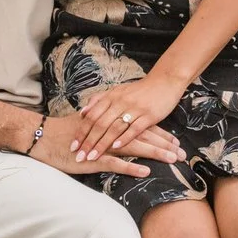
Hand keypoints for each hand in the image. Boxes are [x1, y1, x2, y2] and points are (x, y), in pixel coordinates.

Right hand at [33, 112, 183, 176]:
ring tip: (172, 160)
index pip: (140, 126)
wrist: (42, 136)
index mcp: (111, 122)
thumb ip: (107, 126)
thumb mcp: (91, 126)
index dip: (159, 133)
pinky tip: (145, 171)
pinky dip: (130, 166)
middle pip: (143, 135)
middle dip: (164, 144)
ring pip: (134, 147)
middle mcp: (110, 131)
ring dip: (154, 153)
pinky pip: (115, 163)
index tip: (175, 141)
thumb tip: (122, 129)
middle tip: (182, 153)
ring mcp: (102, 144)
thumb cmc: (66, 133)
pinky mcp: (93, 158)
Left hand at [72, 74, 186, 162]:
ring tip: (92, 156)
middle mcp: (120, 102)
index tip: (72, 145)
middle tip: (78, 155)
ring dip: (101, 144)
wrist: (164, 81)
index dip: (81, 131)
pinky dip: (124, 138)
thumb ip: (99, 100)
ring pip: (114, 128)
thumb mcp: (117, 91)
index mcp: (111, 96)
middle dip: (88, 142)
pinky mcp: (148, 115)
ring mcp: (134, 108)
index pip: (91, 116)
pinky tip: (115, 147)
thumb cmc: (139, 90)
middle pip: (99, 124)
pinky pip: (134, 129)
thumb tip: (83, 112)